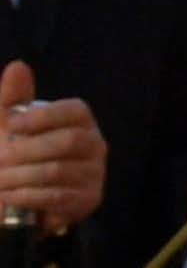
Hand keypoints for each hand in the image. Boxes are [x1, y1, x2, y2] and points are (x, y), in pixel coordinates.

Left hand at [0, 61, 105, 233]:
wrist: (22, 201)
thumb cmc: (18, 157)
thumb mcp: (10, 127)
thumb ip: (13, 98)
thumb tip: (18, 66)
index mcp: (81, 122)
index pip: (75, 111)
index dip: (43, 116)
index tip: (11, 125)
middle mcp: (95, 145)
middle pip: (68, 141)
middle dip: (27, 150)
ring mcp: (95, 174)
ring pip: (58, 170)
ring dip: (20, 176)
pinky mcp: (88, 199)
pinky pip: (57, 196)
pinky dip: (27, 196)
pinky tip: (10, 196)